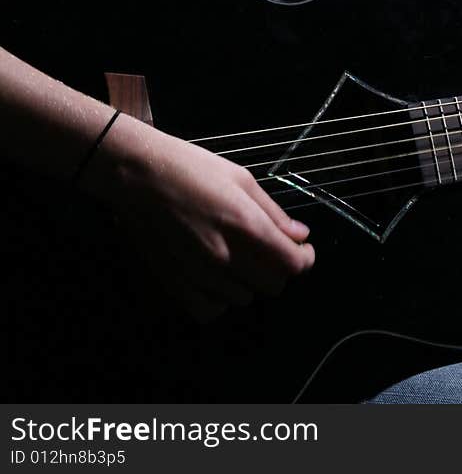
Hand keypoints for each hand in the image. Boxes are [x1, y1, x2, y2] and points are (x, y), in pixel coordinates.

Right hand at [83, 114, 314, 321]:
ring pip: (244, 298)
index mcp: (246, 225)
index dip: (304, 259)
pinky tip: (217, 278)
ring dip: (249, 281)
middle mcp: (225, 256)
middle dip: (280, 268)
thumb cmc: (192, 168)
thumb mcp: (241, 179)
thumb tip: (300, 235)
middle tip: (272, 250)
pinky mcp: (176, 285)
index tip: (303, 250)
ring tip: (240, 256)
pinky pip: (210, 310)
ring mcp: (199, 275)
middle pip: (272, 285)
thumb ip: (273, 213)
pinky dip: (220, 299)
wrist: (139, 176)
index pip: (292, 264)